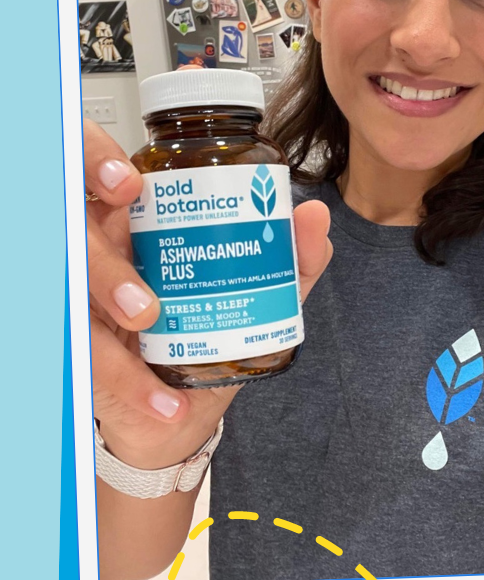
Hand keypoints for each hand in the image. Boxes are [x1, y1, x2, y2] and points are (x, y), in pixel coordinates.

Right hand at [84, 117, 333, 468]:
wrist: (177, 416)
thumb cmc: (212, 341)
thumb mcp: (263, 301)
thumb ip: (293, 261)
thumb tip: (315, 215)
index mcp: (137, 225)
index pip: (102, 173)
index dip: (98, 162)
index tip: (129, 183)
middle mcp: (100, 253)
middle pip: (74, 223)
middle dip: (99, 245)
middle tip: (139, 280)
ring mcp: (79, 298)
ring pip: (72, 278)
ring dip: (109, 293)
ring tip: (147, 319)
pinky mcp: (74, 346)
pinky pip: (85, 353)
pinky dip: (126, 380)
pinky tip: (164, 404)